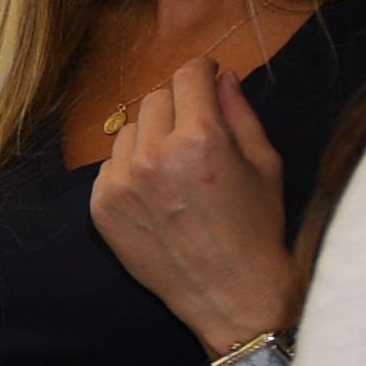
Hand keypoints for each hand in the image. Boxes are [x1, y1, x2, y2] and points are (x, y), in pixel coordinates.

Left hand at [87, 60, 295, 361]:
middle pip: (155, 99)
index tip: (207, 77)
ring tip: (177, 169)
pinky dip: (131, 170)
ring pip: (129, 130)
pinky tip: (158, 194)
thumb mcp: (263, 162)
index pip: (188, 77)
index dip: (202, 72)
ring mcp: (122, 183)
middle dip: (179, 106)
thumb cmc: (256, 228)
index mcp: (200, 138)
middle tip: (197, 130)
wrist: (230, 293)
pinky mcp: (102, 207)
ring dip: (151, 137)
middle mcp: (154, 156)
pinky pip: (110, 165)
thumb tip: (222, 77)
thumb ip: (239, 112)